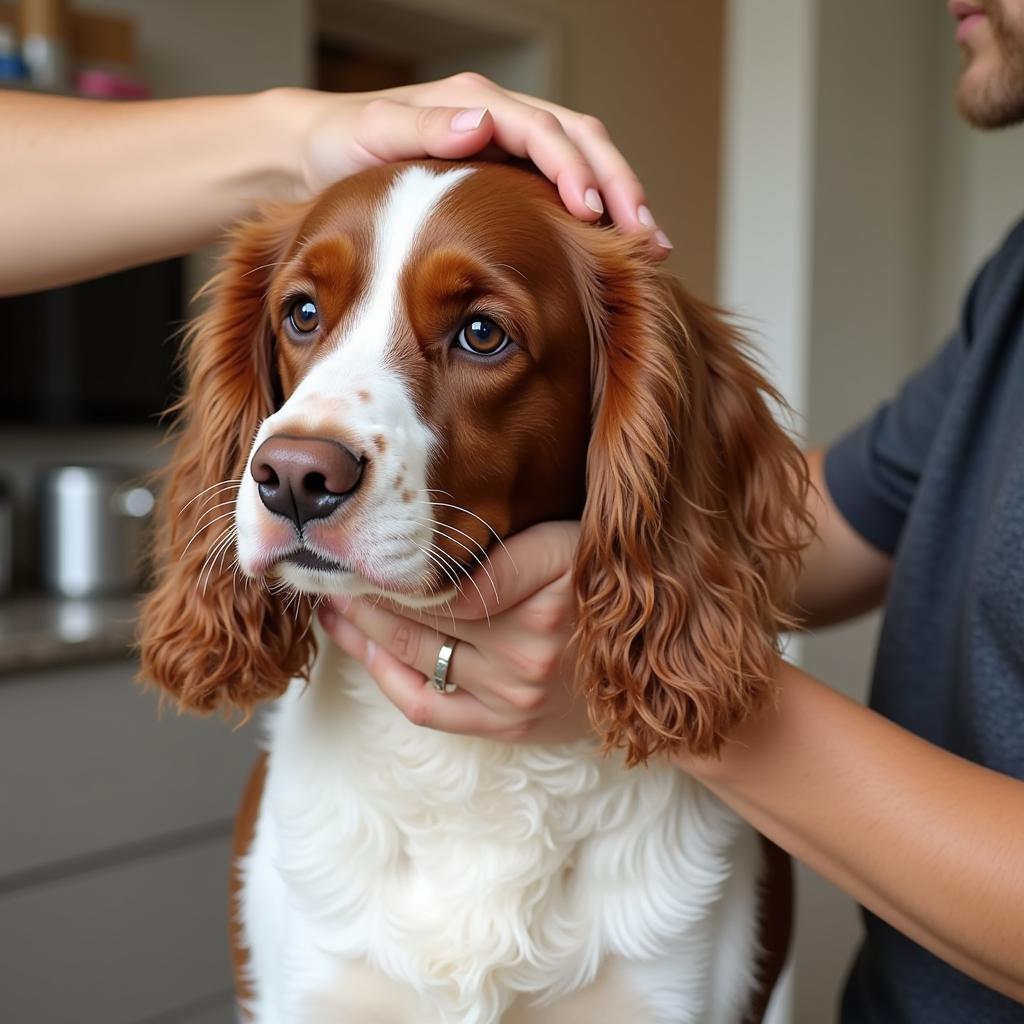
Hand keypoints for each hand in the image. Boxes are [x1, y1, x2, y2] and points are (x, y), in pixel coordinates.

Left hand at [277, 73, 671, 256]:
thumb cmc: (342, 146)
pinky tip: (611, 244)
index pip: (545, 132)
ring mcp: (507, 143)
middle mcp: (499, 117)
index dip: (574, 171)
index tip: (593, 213)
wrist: (320, 151)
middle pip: (581, 142)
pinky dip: (595, 211)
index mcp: (474, 103)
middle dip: (619, 187)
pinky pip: (563, 185)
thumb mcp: (372, 133)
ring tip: (648, 244)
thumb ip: (424, 128)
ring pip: (583, 162)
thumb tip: (481, 124)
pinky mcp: (507, 171)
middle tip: (646, 236)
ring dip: (619, 200)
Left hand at [317, 521, 590, 742]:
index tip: (358, 542)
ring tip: (332, 604)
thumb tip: (430, 530)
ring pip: (416, 656)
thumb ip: (512, 540)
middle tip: (326, 567)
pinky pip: (428, 706)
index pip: (447, 577)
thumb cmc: (602, 589)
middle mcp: (532, 643)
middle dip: (365, 591)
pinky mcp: (509, 724)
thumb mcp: (574, 540)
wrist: (654, 670)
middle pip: (421, 614)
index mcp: (552, 583)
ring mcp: (517, 692)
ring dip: (364, 630)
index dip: (391, 565)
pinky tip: (365, 651)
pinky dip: (388, 678)